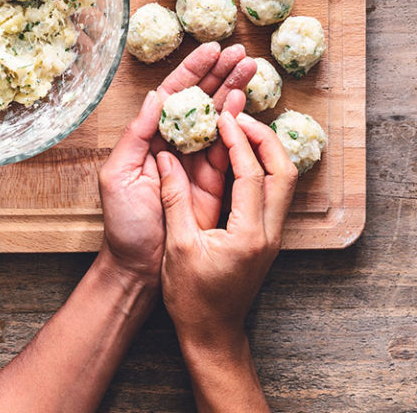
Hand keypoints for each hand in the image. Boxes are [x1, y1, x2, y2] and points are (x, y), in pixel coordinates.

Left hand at [98, 43, 256, 284]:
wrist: (141, 266)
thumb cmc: (123, 223)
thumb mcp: (118, 175)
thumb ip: (136, 135)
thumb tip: (155, 96)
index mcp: (148, 138)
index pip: (172, 96)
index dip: (192, 72)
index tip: (211, 50)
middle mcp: (172, 143)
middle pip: (199, 101)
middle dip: (219, 74)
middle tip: (241, 53)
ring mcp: (194, 161)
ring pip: (216, 118)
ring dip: (233, 92)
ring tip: (251, 68)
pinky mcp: (213, 180)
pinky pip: (227, 148)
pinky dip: (238, 125)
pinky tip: (247, 103)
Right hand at [159, 111, 297, 347]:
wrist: (212, 332)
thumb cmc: (192, 298)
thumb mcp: (177, 246)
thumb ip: (173, 199)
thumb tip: (165, 159)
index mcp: (247, 235)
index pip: (252, 175)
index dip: (238, 141)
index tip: (224, 119)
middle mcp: (269, 233)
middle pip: (284, 172)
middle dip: (265, 138)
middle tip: (239, 117)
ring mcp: (272, 236)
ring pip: (285, 181)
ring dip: (266, 151)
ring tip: (240, 130)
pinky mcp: (266, 237)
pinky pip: (274, 192)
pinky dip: (262, 167)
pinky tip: (240, 157)